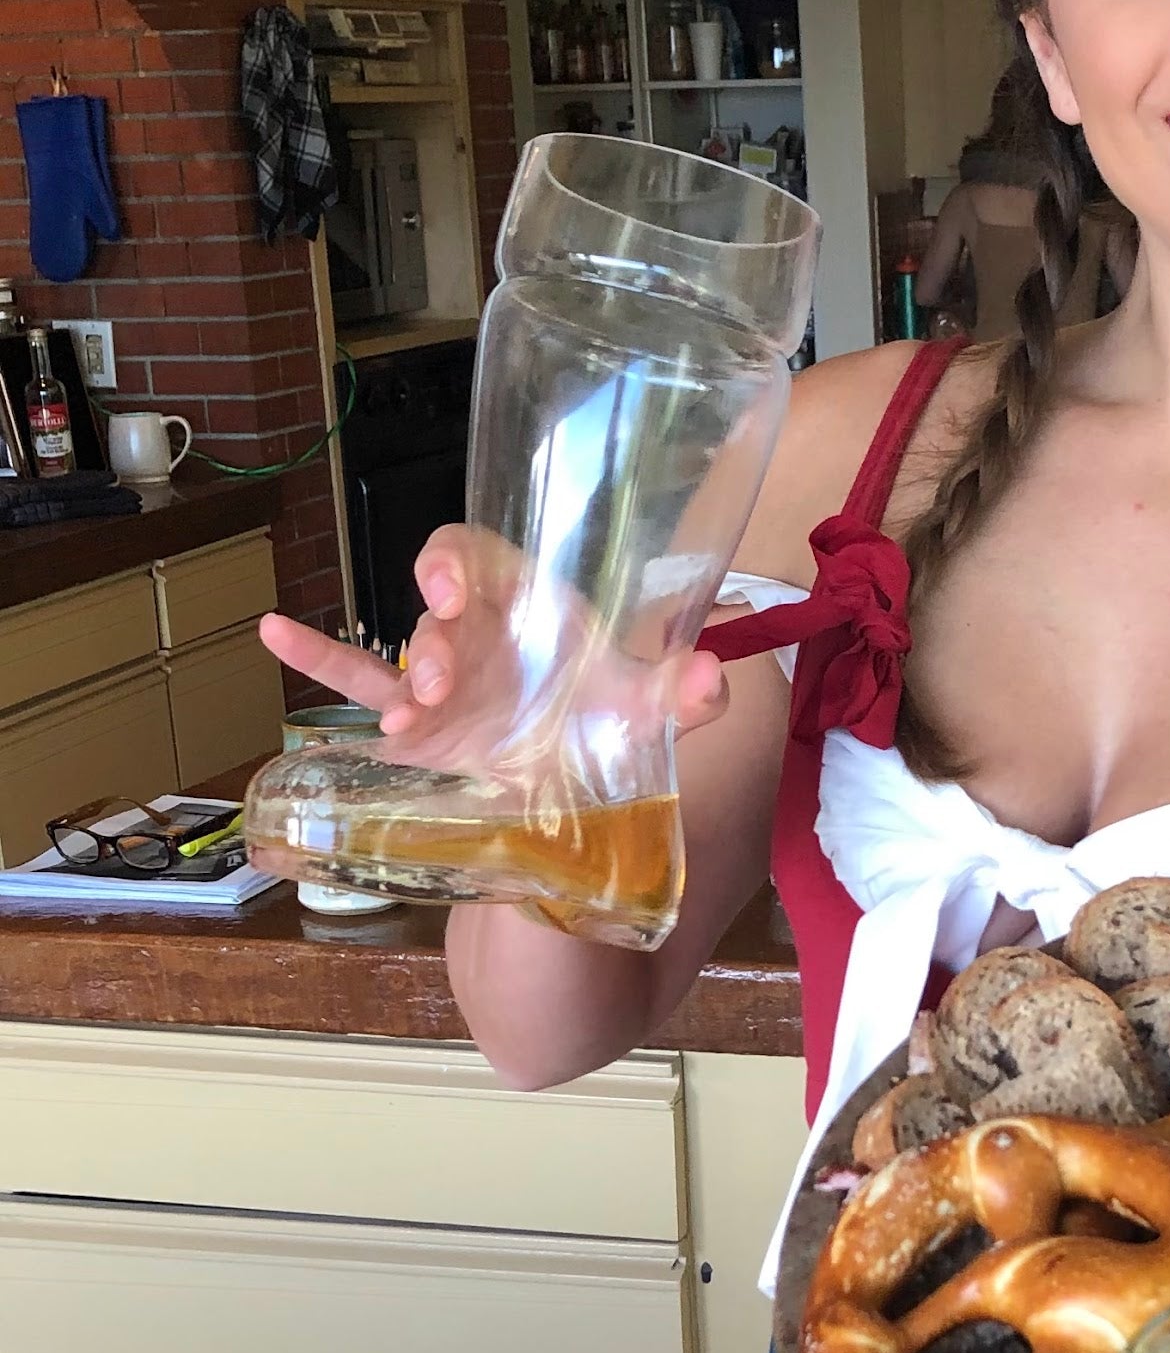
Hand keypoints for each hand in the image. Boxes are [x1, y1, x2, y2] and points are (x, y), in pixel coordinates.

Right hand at [259, 524, 734, 744]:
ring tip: (412, 717)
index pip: (480, 557)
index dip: (455, 562)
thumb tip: (714, 676)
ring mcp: (440, 678)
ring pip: (403, 653)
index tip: (452, 595)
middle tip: (443, 683)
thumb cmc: (603, 727)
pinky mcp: (414, 724)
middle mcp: (480, 634)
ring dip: (403, 675)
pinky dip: (314, 656)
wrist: (576, 795)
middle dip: (434, 638)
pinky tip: (272, 629)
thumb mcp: (646, 712)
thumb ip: (686, 693)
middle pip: (437, 606)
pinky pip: (354, 682)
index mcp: (530, 609)